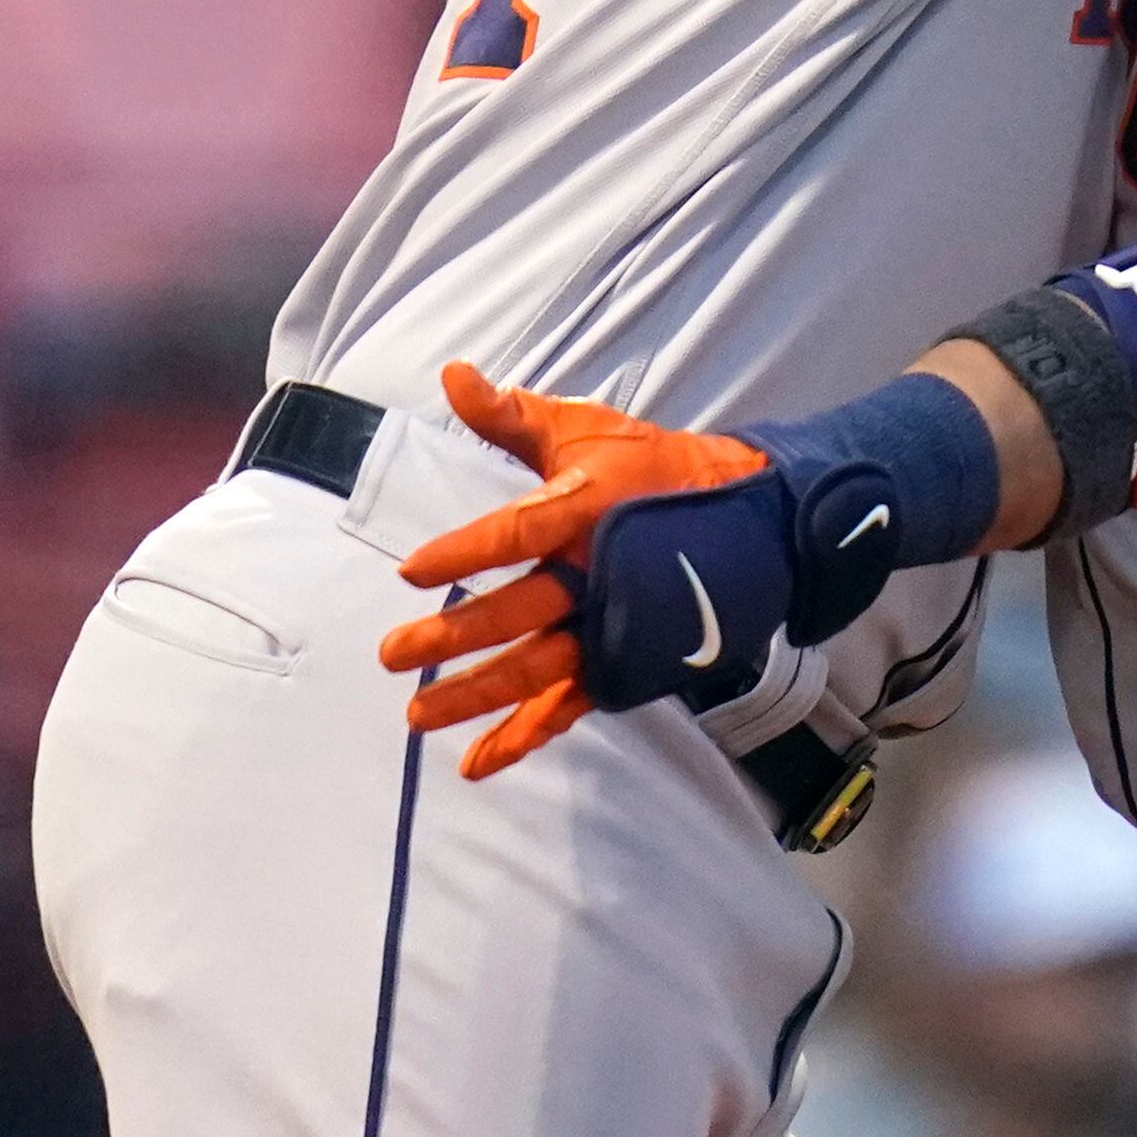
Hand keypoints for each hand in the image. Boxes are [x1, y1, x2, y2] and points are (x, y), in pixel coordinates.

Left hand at [376, 366, 772, 779]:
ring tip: (417, 714)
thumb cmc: (648, 466)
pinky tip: (479, 762)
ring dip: (477, 695)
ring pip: (539, 667)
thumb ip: (510, 415)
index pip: (520, 531)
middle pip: (521, 611)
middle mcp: (601, 572)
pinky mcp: (624, 662)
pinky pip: (570, 705)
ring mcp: (614, 625)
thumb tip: (451, 374)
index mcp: (589, 508)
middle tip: (392, 653)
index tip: (412, 570)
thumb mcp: (582, 429)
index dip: (468, 551)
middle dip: (454, 635)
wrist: (745, 515)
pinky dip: (526, 736)